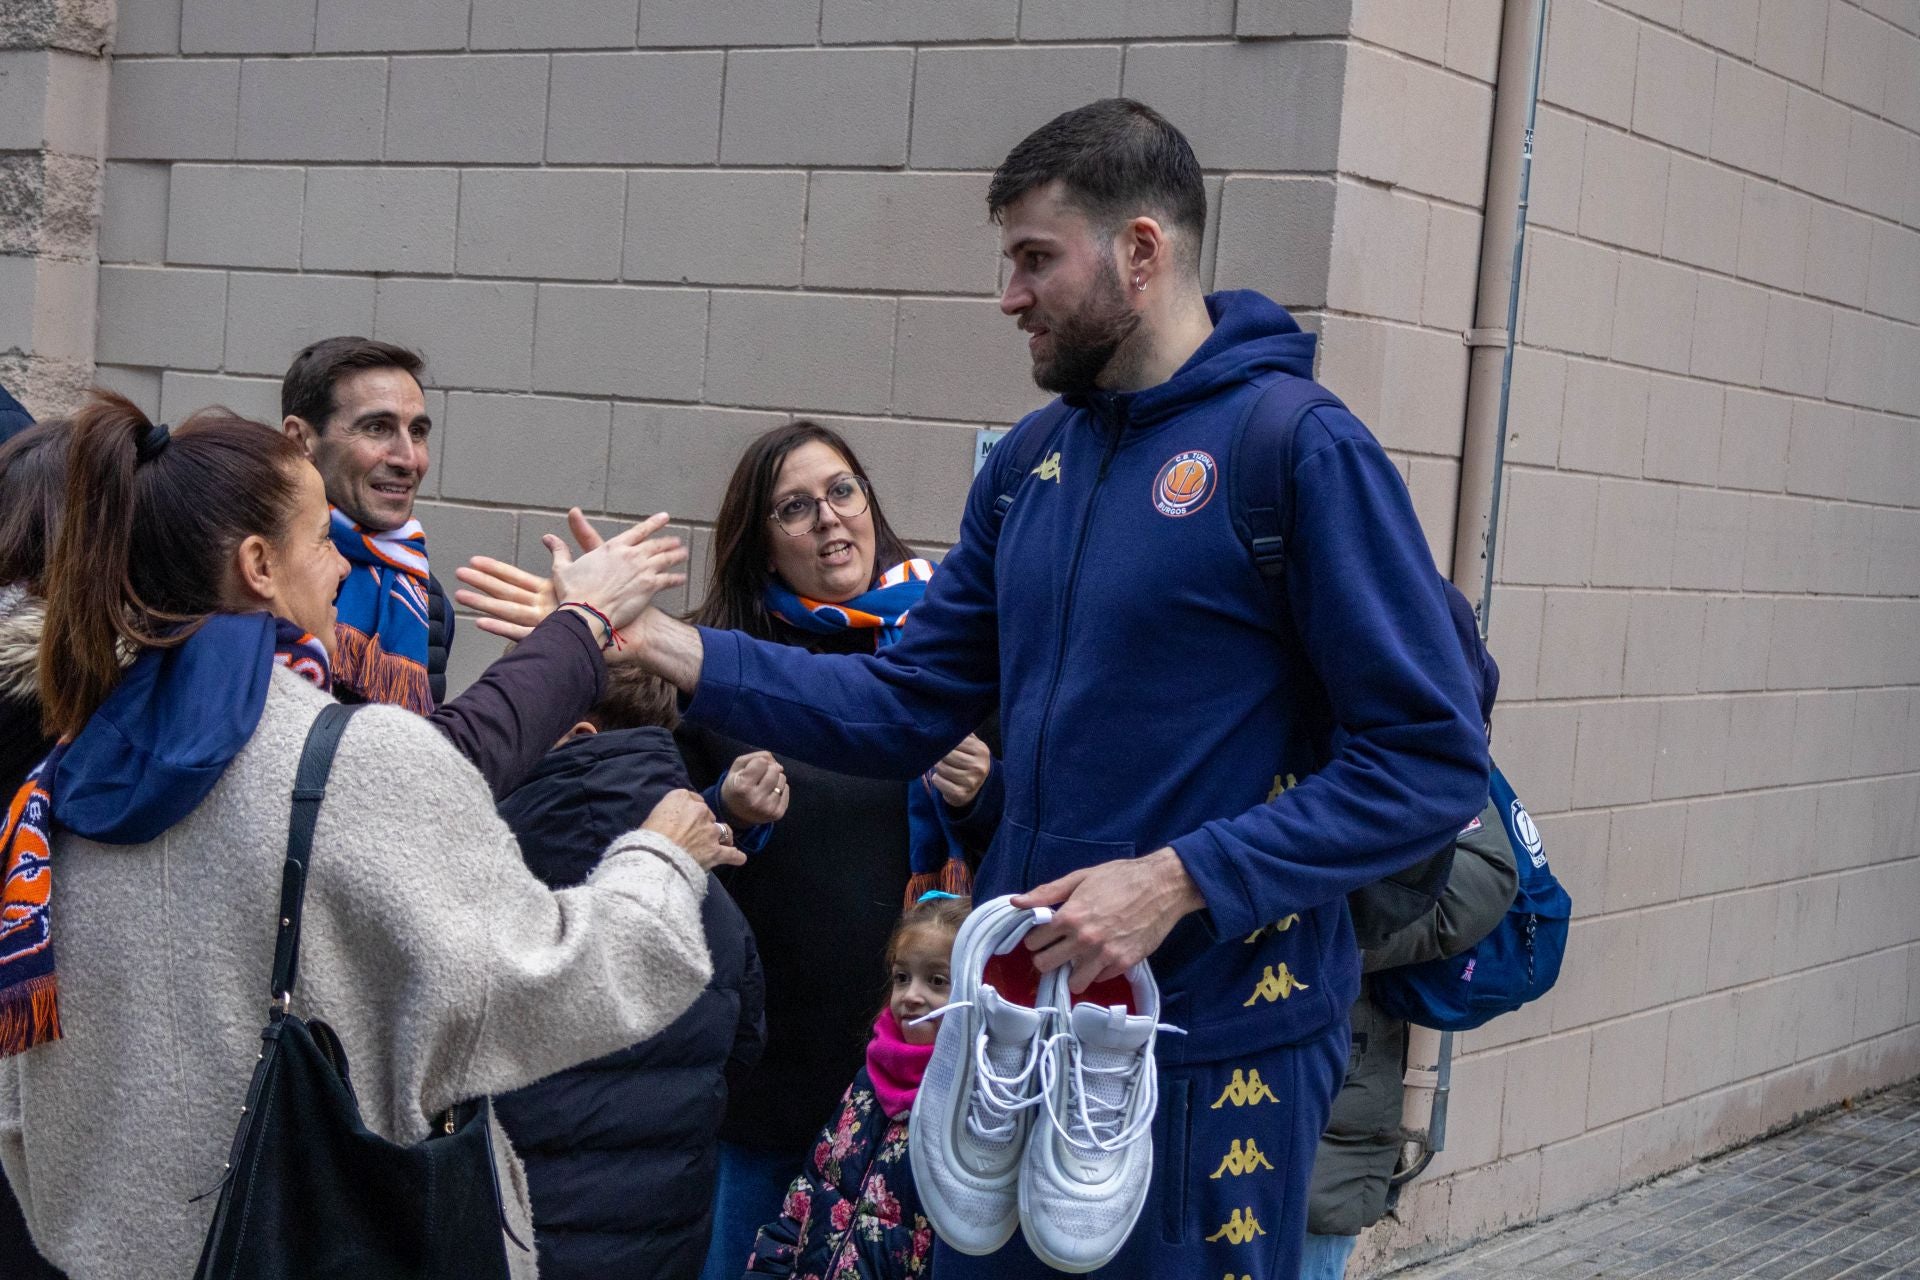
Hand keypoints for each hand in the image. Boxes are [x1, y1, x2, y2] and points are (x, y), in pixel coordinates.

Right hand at [453, 508, 634, 641]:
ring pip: (509, 612)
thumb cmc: (618, 599)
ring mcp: (549, 624)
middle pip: (507, 593)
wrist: (635, 628)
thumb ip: (582, 539)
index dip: (495, 569)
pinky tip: (482, 623)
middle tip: (457, 576)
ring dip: (484, 604)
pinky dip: (502, 629)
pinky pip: (525, 634)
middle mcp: (545, 609)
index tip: (474, 560)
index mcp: (552, 592)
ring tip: (461, 597)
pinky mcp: (556, 639)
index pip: (517, 579)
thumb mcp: (596, 562)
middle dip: (482, 584)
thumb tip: (573, 511)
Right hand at [640, 789, 745, 871]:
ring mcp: (710, 831)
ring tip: (722, 842)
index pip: (692, 799)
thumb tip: (674, 822)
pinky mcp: (716, 851)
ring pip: (723, 830)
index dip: (690, 810)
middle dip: (704, 824)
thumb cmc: (648, 837)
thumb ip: (668, 813)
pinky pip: (731, 854)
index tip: (686, 819)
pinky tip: (738, 858)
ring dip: (723, 836)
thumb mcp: (653, 816)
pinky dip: (735, 857)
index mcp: (682, 798)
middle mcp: (700, 811)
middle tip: (695, 836)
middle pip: (708, 814)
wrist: (657, 857)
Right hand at [720, 751, 789, 825]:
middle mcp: (756, 799)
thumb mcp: (737, 768)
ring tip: (763, 786)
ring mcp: (768, 808)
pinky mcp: (777, 814)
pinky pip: (787, 790)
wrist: (734, 814)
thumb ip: (755, 757)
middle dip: (768, 769)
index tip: (750, 771)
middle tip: (758, 778)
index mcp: (742, 788)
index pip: (761, 762)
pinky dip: (780, 788)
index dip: (756, 763)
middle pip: (774, 770)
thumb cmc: (735, 786)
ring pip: (782, 779)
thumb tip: (779, 765)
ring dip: (775, 778)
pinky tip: (769, 794)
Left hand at [928, 735, 991, 806]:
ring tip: (945, 769)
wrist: (976, 789)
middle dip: (940, 756)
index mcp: (981, 750)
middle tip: (942, 759)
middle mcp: (978, 767)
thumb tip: (946, 721)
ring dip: (938, 768)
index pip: (953, 741)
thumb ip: (962, 733)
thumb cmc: (970, 761)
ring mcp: (971, 782)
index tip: (944, 746)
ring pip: (940, 768)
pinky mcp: (960, 794)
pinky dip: (937, 779)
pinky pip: (938, 781)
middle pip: (946, 756)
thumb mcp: (972, 745)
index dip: (945, 743)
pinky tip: (944, 780)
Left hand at [1012, 848, 1205, 992]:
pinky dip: (1096, 971)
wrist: (1162, 886)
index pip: (1034, 942)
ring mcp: (1105, 955)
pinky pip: (1099, 979)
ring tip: (1078, 958)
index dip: (1035, 938)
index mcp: (1070, 916)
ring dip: (1072, 972)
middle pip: (1046, 965)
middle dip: (1047, 958)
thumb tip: (1016, 902)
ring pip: (1073, 982)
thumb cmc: (1120, 877)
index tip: (1043, 935)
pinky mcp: (1124, 963)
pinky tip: (1101, 955)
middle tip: (1056, 948)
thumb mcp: (1081, 878)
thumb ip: (1047, 892)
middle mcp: (1084, 939)